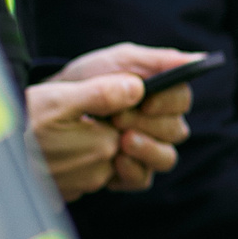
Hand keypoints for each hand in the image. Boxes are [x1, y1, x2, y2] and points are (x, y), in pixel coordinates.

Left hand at [27, 44, 199, 197]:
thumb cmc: (82, 80)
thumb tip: (195, 59)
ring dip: (149, 150)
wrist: (43, 112)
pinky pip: (142, 179)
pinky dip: (133, 172)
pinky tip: (116, 163)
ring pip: (166, 157)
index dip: (169, 101)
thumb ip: (153, 62)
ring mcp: (143, 149)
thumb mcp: (112, 63)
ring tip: (123, 142)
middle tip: (118, 119)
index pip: (182, 97)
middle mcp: (156, 123)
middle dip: (151, 125)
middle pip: (177, 129)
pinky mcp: (126, 172)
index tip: (147, 101)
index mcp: (157, 92)